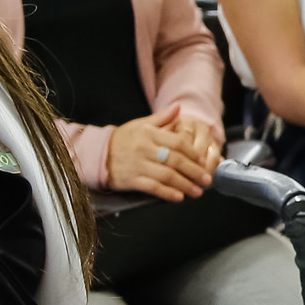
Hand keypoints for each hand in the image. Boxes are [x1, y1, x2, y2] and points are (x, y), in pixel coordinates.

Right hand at [106, 106, 220, 200]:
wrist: (97, 154)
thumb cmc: (122, 139)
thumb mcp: (140, 124)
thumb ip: (162, 118)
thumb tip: (179, 107)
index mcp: (150, 134)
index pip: (178, 142)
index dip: (193, 153)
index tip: (204, 161)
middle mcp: (145, 149)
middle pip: (175, 160)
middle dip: (194, 171)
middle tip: (207, 179)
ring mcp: (138, 165)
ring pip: (167, 176)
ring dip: (185, 185)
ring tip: (198, 191)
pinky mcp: (132, 180)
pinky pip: (153, 188)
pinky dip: (167, 193)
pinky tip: (179, 197)